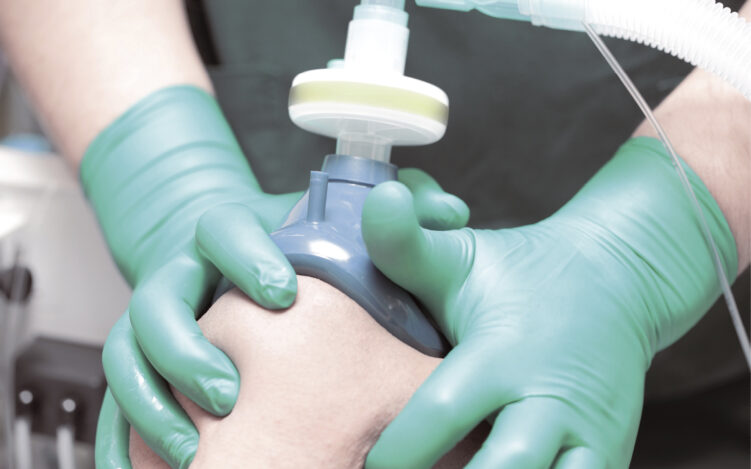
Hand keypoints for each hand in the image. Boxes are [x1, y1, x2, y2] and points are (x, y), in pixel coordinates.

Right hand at [90, 86, 469, 468]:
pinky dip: (123, 437)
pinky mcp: (139, 362)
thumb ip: (393, 216)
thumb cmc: (286, 248)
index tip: (283, 293)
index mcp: (226, 235)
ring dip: (154, 405)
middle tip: (232, 393)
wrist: (220, 256)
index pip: (219, 228)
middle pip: (156, 302)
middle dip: (188, 348)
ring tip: (195, 449)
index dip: (245, 257)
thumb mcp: (332, 224)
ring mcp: (152, 319)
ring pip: (128, 356)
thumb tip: (452, 212)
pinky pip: (114, 401)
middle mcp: (181, 275)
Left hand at [362, 137, 736, 467]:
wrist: (617, 280)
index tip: (366, 463)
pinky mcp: (610, 453)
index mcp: (502, 352)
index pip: (440, 414)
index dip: (396, 453)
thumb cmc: (521, 274)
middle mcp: (548, 400)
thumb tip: (378, 197)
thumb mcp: (462, 255)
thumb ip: (406, 242)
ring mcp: (587, 435)